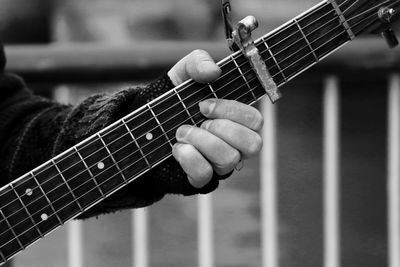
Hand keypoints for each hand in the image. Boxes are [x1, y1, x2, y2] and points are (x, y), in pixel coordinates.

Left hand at [168, 50, 262, 187]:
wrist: (148, 123)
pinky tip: (176, 148)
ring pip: (229, 160)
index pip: (255, 120)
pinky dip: (189, 158)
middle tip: (198, 119)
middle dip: (221, 128)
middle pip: (252, 144)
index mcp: (237, 120)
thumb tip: (213, 71)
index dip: (232, 112)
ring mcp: (218, 164)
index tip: (204, 105)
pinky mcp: (199, 178)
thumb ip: (199, 62)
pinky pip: (205, 175)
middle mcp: (234, 144)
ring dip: (202, 141)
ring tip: (181, 132)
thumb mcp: (184, 73)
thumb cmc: (176, 98)